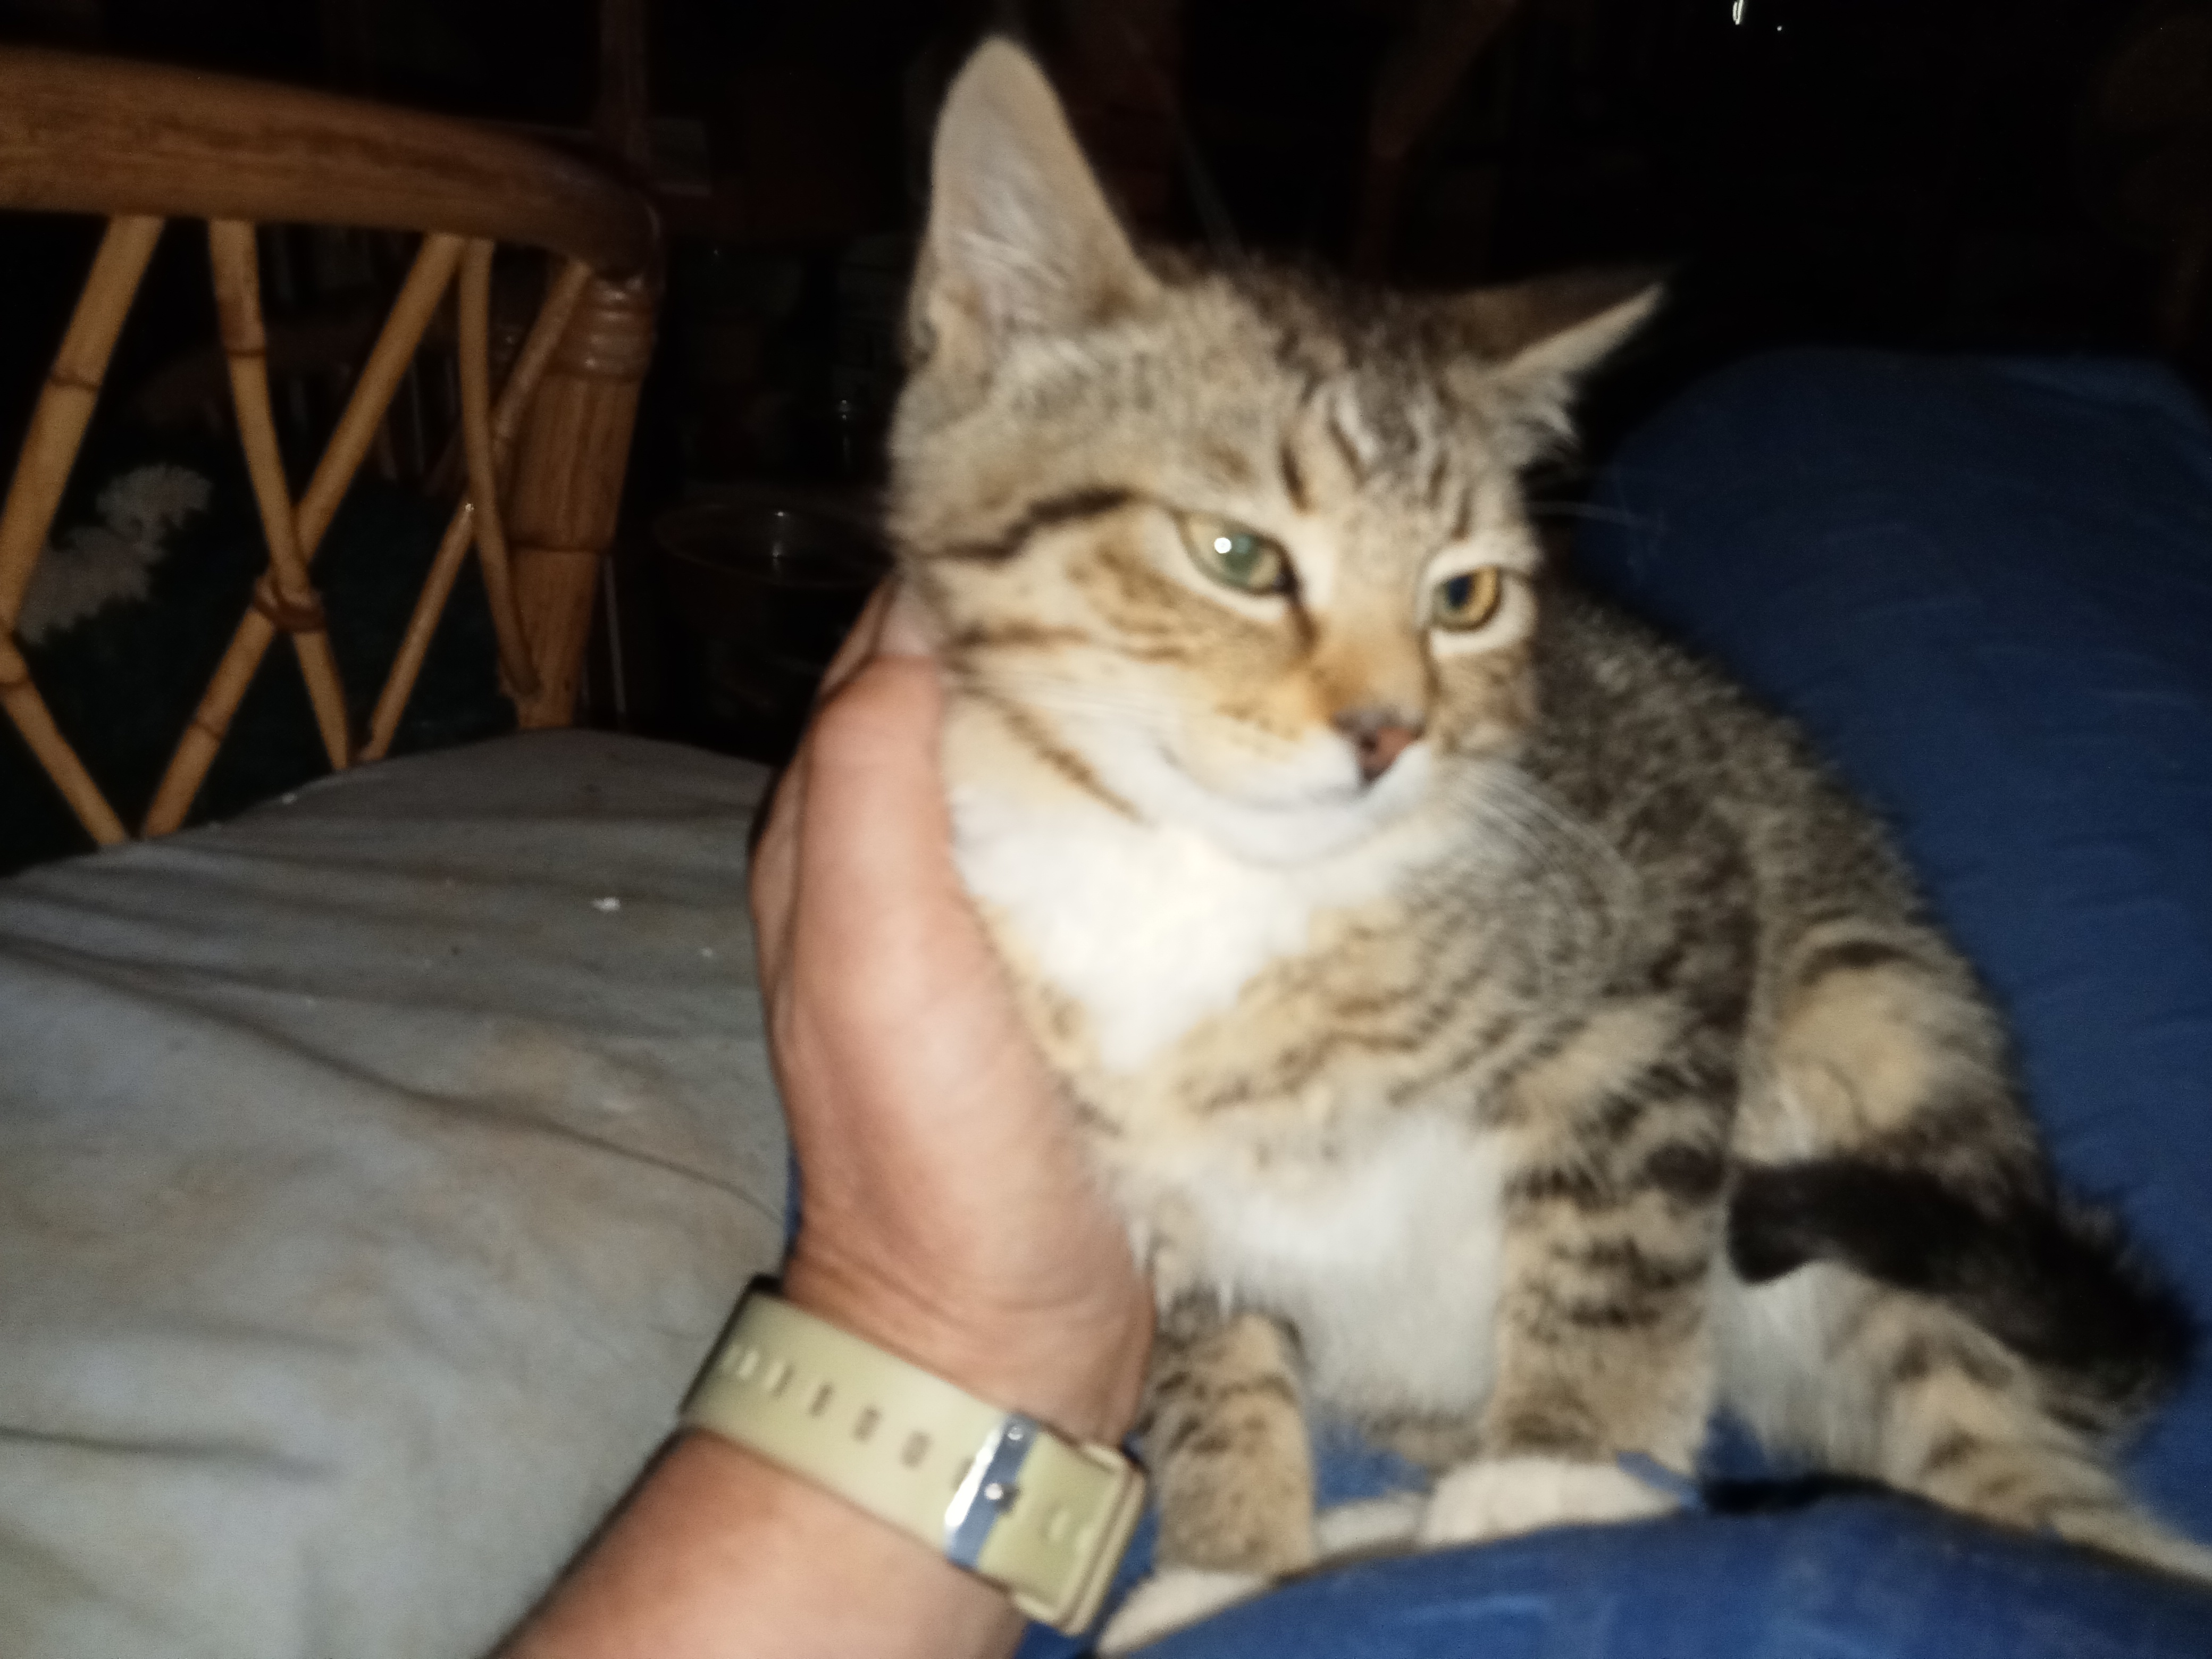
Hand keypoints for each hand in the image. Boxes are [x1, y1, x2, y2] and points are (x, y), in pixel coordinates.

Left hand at [749, 586, 1152, 1444]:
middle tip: (1186, 549)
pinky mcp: (1081, 967)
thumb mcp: (871, 950)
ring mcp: (998, 914)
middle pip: (984, 691)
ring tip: (1232, 625)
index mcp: (836, 832)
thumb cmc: (931, 1142)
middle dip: (1067, 616)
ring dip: (1124, 696)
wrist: (1000, 1331)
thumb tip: (916, 609)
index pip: (894, 650)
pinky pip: (1114, 839)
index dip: (970, 568)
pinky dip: (1160, 786)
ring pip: (1058, 758)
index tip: (1077, 498)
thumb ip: (871, 784)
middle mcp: (906, 857)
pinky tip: (1235, 756)